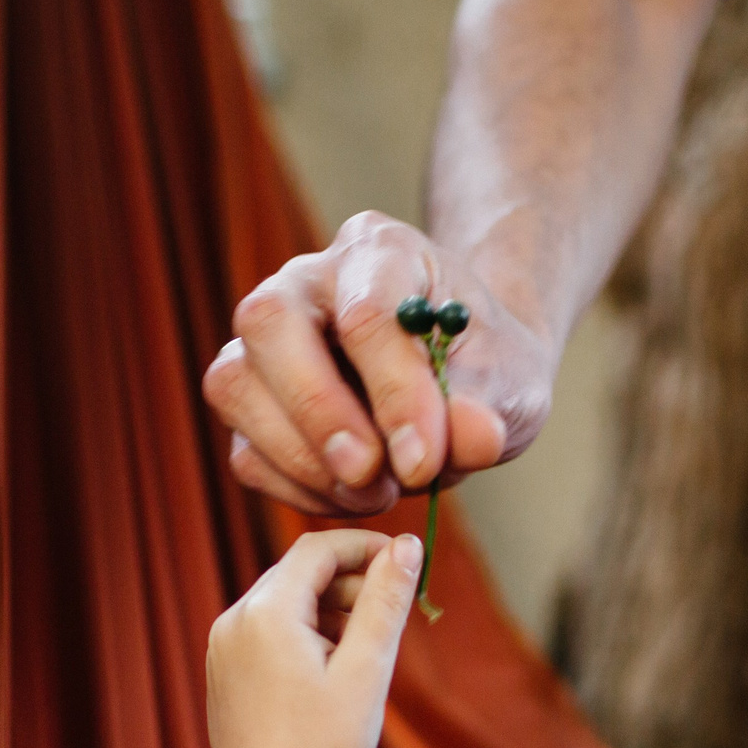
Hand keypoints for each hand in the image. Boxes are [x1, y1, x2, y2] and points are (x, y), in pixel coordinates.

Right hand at [202, 212, 557, 515]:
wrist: (464, 381)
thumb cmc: (485, 366)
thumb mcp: (511, 381)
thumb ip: (490, 405)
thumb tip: (474, 438)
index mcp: (380, 252)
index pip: (366, 313)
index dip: (393, 392)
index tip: (424, 460)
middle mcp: (306, 282)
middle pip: (269, 322)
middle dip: (319, 411)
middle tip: (371, 473)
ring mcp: (266, 342)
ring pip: (236, 385)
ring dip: (302, 458)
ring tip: (376, 490)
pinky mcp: (252, 403)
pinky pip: (246, 451)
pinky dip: (297, 489)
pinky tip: (354, 496)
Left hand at [205, 529, 420, 747]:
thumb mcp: (367, 670)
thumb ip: (386, 600)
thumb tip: (409, 544)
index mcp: (266, 612)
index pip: (318, 547)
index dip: (367, 547)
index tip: (408, 565)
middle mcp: (234, 620)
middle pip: (300, 573)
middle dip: (351, 583)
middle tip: (395, 616)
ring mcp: (223, 647)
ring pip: (285, 602)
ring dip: (330, 611)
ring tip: (367, 653)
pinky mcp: (224, 672)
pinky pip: (268, 632)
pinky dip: (305, 635)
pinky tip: (334, 675)